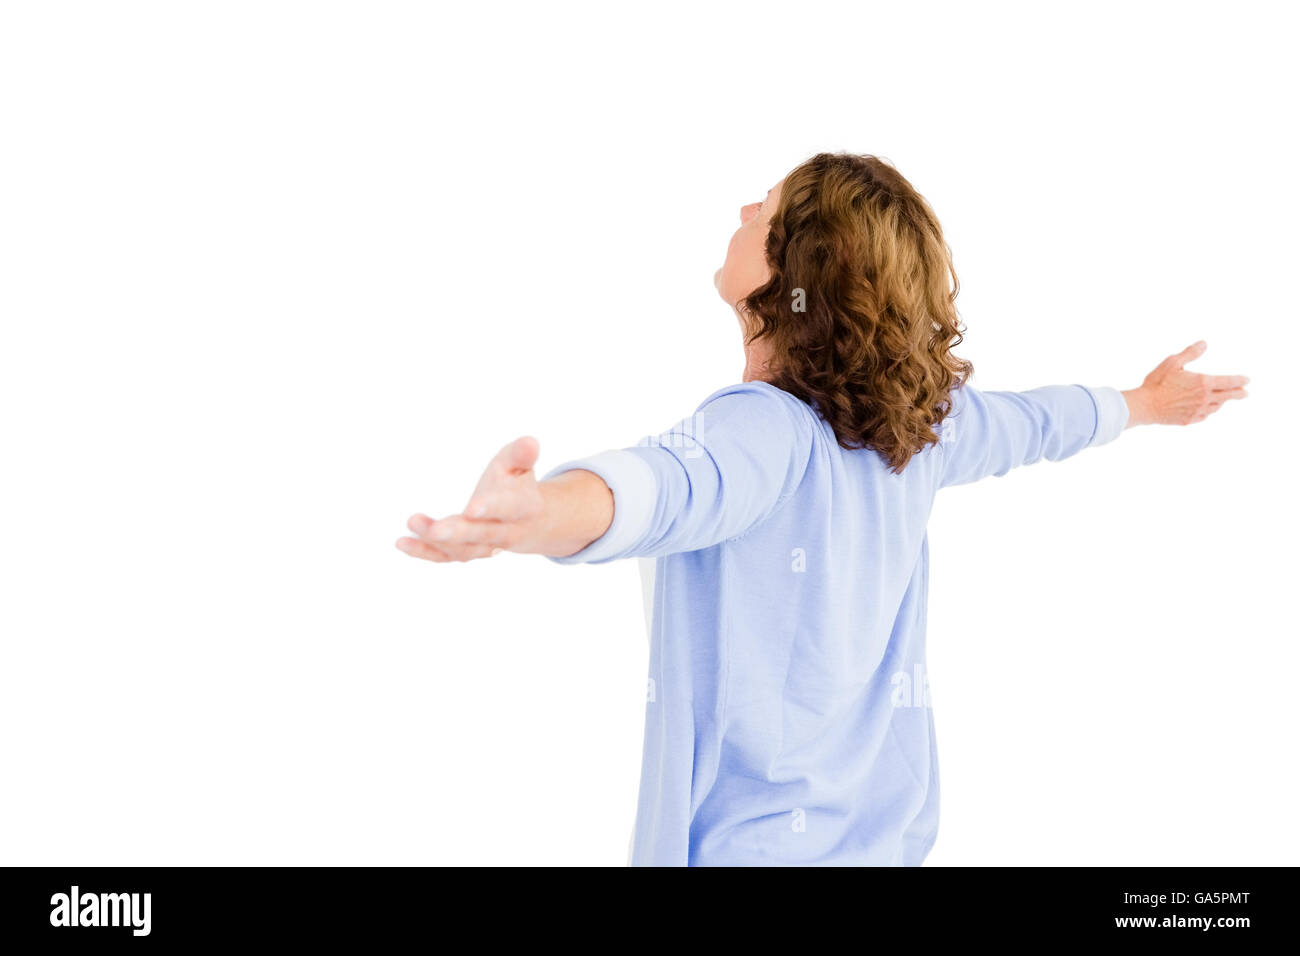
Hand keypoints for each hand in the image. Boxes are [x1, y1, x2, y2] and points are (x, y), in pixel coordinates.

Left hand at [396, 436, 543, 562]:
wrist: (528, 522)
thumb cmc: (516, 484)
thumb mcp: (520, 466)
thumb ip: (521, 455)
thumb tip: (530, 442)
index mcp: (524, 508)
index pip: (509, 509)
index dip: (492, 508)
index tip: (472, 507)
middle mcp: (506, 532)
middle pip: (482, 535)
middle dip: (459, 532)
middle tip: (436, 529)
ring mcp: (486, 547)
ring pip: (462, 549)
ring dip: (436, 541)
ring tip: (413, 521)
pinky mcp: (466, 552)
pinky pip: (445, 556)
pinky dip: (424, 551)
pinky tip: (402, 542)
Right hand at [1122, 341, 1248, 426]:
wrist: (1145, 406)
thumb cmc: (1157, 383)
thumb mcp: (1173, 362)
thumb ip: (1190, 353)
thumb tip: (1204, 344)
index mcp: (1203, 383)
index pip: (1229, 382)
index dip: (1240, 381)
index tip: (1247, 380)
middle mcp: (1204, 398)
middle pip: (1228, 396)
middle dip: (1239, 394)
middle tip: (1245, 393)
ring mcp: (1198, 411)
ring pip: (1216, 406)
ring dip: (1222, 402)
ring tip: (1223, 399)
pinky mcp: (1190, 420)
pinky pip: (1205, 415)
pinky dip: (1209, 410)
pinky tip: (1207, 408)